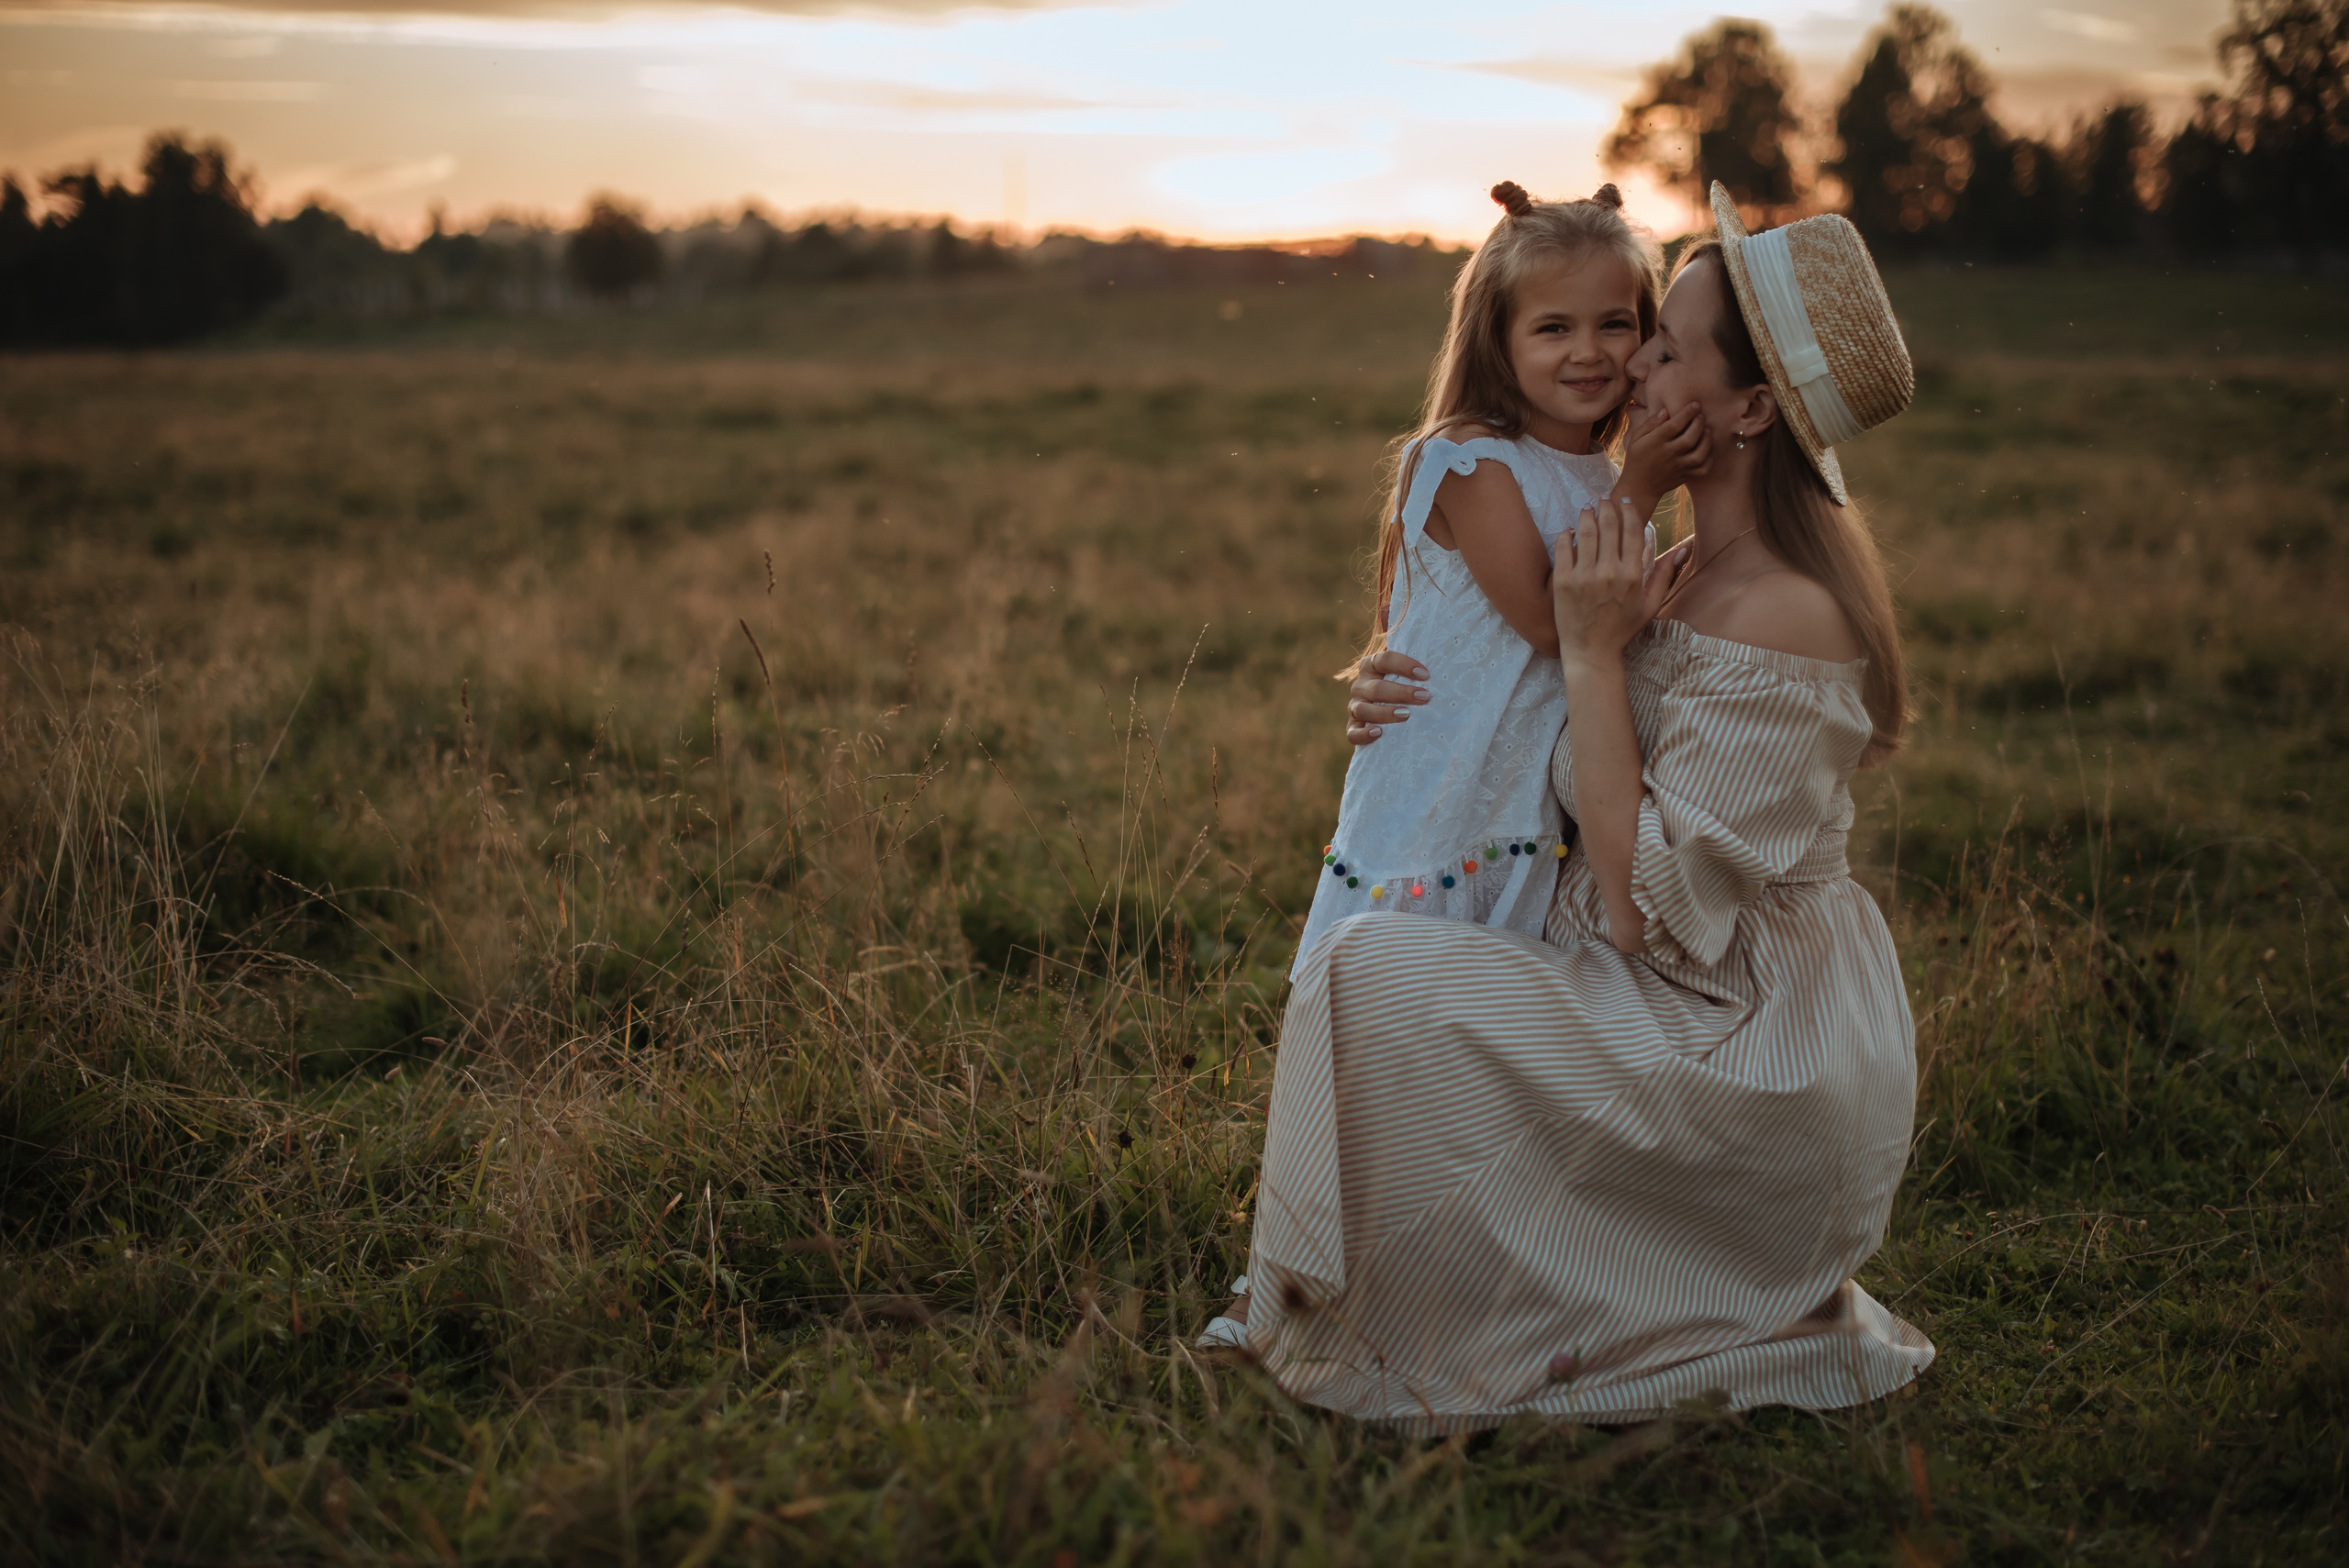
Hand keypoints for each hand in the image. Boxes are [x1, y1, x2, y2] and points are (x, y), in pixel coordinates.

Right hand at [1345, 649, 1430, 745]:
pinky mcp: (1353, 727)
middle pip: (1376, 688)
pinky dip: (1363, 733)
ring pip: (1363, 709)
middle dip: (1401, 693)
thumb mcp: (1406, 673)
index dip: (1404, 665)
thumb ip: (1417, 667)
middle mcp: (1360, 685)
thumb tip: (1447, 663)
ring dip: (1385, 713)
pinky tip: (1378, 733)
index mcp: (1371, 666)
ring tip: (1406, 715)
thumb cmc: (1403, 685)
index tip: (1425, 675)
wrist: (1385, 706)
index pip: (1384, 660)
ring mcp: (1355, 706)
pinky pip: (1352, 732)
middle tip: (1424, 697)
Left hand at [1554, 498, 1687, 667]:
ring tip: (1588, 507)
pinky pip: (1563, 547)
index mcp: (1632, 576)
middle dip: (1607, 507)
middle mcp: (1608, 572)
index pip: (1632, 531)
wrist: (1591, 652)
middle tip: (1604, 498)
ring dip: (1587, 514)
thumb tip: (1683, 548)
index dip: (1628, 510)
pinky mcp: (1563, 581)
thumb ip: (1665, 575)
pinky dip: (1566, 533)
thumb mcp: (1651, 605)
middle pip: (1608, 526)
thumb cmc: (1622, 629)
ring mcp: (1584, 576)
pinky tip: (1571, 529)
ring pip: (1585, 532)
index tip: (1625, 500)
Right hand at [1615, 401, 1710, 514]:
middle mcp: (1668, 454)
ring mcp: (1678, 467)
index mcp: (1655, 443)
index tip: (1695, 404)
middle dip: (1699, 423)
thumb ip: (1650, 424)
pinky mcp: (1685, 476)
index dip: (1687, 412)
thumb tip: (1666, 410)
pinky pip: (1703, 469)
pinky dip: (1709, 459)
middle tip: (1700, 416)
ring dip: (1706, 440)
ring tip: (1706, 430)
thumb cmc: (1637, 458)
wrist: (1639, 487)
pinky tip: (1707, 449)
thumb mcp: (1635, 438)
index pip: (1675, 424)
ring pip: (1699, 453)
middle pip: (1690, 437)